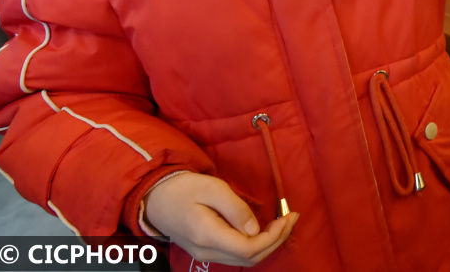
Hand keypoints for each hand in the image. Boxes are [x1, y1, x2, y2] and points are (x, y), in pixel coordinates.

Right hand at [144, 172, 298, 266]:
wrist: (157, 198)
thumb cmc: (185, 188)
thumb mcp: (213, 189)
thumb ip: (236, 209)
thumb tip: (255, 230)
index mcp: (208, 235)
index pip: (249, 248)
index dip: (274, 237)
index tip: (288, 217)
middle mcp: (206, 251)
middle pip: (250, 258)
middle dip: (277, 240)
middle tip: (292, 219)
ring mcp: (205, 255)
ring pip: (244, 260)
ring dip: (268, 244)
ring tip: (284, 224)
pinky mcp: (206, 251)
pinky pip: (236, 255)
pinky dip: (256, 246)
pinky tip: (265, 230)